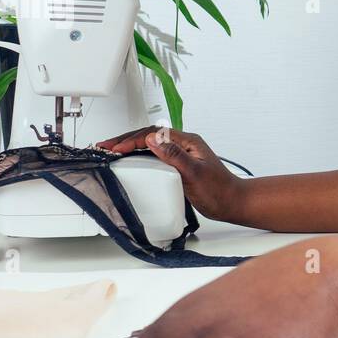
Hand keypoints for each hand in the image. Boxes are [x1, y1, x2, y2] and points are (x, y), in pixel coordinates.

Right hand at [98, 126, 243, 221]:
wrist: (233, 203)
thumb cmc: (220, 190)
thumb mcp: (195, 172)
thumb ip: (175, 155)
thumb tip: (154, 139)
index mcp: (187, 141)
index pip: (154, 134)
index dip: (132, 140)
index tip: (116, 148)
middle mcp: (183, 146)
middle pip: (149, 136)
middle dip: (125, 140)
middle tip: (105, 145)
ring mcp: (180, 156)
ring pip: (150, 146)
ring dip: (130, 147)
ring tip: (111, 151)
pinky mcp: (178, 167)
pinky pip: (154, 157)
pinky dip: (139, 157)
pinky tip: (130, 162)